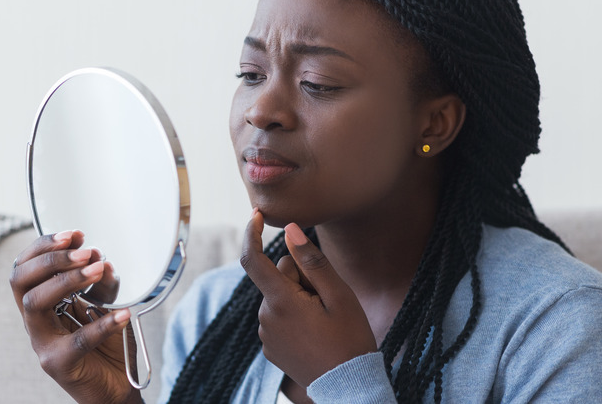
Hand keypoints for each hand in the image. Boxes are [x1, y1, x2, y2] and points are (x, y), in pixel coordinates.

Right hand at [9, 230, 141, 403]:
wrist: (115, 389)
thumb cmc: (106, 346)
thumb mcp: (105, 304)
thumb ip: (102, 283)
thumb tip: (102, 260)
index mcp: (41, 303)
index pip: (25, 267)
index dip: (44, 247)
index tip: (73, 235)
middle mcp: (36, 321)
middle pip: (21, 281)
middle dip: (52, 259)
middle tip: (85, 251)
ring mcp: (43, 343)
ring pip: (35, 304)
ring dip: (67, 280)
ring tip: (98, 270)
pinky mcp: (60, 364)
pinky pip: (77, 340)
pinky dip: (103, 323)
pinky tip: (123, 313)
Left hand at [240, 210, 376, 386]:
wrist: (349, 386)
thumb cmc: (350, 339)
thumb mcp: (339, 296)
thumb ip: (312, 261)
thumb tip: (290, 230)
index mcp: (281, 302)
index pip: (252, 259)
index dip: (252, 233)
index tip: (256, 214)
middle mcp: (266, 317)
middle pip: (277, 277)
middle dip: (299, 276)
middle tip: (326, 298)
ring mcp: (266, 334)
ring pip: (279, 296)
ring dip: (297, 298)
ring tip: (323, 320)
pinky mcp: (269, 347)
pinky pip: (278, 317)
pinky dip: (294, 316)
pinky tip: (315, 332)